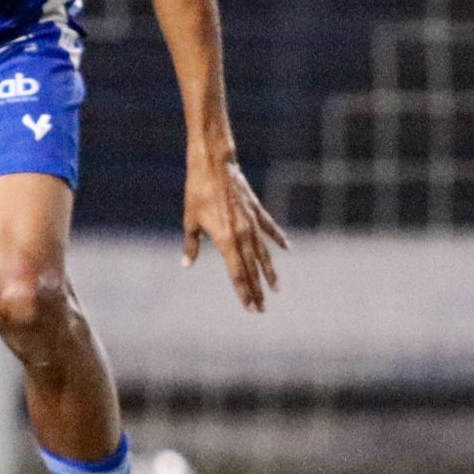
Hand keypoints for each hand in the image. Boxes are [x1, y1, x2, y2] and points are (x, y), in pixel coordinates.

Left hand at [181, 153, 287, 311]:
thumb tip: (186, 264)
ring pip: (263, 253)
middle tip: (262, 308)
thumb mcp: (190, 220)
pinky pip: (269, 228)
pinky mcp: (256, 210)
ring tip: (276, 288)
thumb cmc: (197, 192)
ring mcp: (252, 222)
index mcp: (226, 239)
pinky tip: (287, 248)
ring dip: (269, 271)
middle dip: (257, 289)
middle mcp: (243, 234)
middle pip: (252, 268)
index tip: (250, 307)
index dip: (243, 291)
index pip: (237, 273)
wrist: (213, 164)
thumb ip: (191, 244)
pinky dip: (278, 238)